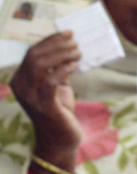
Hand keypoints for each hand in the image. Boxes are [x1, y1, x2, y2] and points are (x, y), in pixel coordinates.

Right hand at [11, 32, 82, 170]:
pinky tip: (75, 66)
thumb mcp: (56, 85)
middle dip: (57, 45)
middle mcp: (21, 86)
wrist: (60, 139)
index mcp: (21, 79)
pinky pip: (50, 82)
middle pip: (34, 56)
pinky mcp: (44, 106)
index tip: (68, 33)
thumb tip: (69, 48)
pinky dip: (64, 70)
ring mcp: (30, 97)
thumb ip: (57, 69)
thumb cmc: (59, 110)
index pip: (32, 53)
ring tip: (78, 53)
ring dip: (61, 55)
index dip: (50, 41)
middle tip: (76, 43)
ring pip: (40, 66)